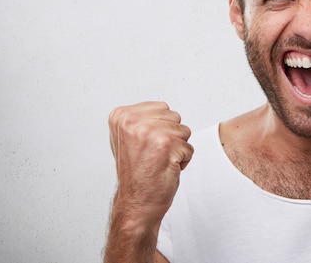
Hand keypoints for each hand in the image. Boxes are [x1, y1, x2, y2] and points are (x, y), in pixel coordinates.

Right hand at [108, 101, 193, 226]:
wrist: (136, 203)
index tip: (144, 145)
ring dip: (177, 148)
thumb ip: (142, 119)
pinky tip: (165, 169)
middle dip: (170, 137)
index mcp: (121, 116)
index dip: (160, 128)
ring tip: (158, 161)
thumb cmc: (136, 173)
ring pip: (184, 131)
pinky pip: (189, 148)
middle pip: (174, 117)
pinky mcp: (167, 146)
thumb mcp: (127, 138)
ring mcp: (150, 132)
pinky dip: (183, 161)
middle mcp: (133, 121)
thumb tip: (163, 109)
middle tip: (152, 155)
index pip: (162, 108)